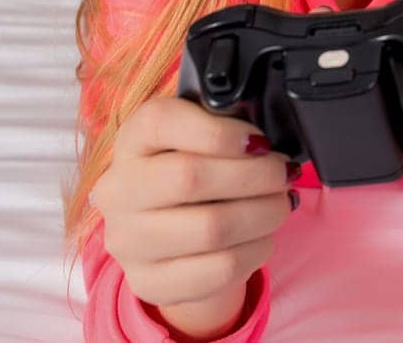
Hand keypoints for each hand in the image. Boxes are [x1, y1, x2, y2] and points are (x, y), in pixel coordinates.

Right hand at [91, 97, 294, 336]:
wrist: (170, 235)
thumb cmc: (196, 171)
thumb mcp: (202, 138)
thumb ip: (226, 127)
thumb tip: (265, 144)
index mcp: (132, 140)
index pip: (160, 122)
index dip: (219, 131)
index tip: (259, 142)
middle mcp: (118, 190)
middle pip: (190, 178)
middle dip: (256, 175)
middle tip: (284, 174)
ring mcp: (128, 241)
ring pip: (211, 228)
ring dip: (264, 214)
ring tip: (282, 203)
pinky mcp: (149, 281)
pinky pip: (219, 268)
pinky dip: (257, 249)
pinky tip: (264, 236)